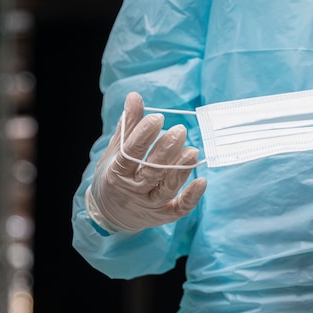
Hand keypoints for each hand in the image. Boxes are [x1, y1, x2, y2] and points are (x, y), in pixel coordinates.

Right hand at [85, 92, 206, 232]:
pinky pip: (179, 209)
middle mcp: (132, 191)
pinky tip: (202, 181)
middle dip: (166, 150)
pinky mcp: (162, 215)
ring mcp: (147, 205)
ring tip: (193, 151)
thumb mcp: (116, 150)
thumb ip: (128, 126)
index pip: (130, 154)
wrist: (109, 213)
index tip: (158, 118)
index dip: (143, 136)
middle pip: (150, 171)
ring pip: (166, 189)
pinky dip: (191, 197)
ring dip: (181, 170)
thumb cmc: (115, 174)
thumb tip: (135, 96)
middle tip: (180, 131)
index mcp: (116, 173)